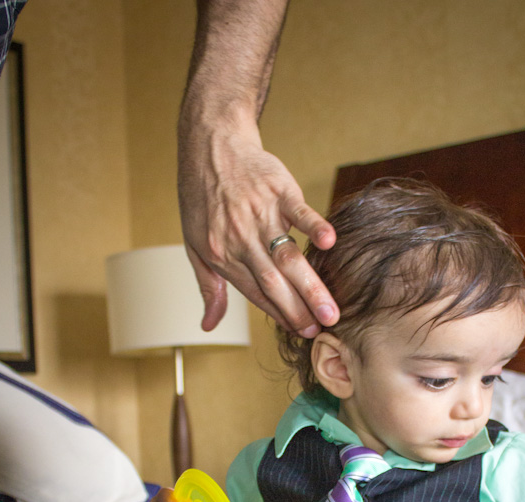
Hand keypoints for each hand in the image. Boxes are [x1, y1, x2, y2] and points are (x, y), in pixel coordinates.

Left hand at [178, 121, 338, 337]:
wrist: (209, 145)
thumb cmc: (202, 198)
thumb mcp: (194, 246)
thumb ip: (209, 288)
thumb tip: (209, 325)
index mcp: (222, 256)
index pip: (256, 294)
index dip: (281, 315)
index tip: (304, 333)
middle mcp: (241, 239)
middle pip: (274, 282)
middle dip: (299, 310)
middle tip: (323, 330)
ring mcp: (260, 213)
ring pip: (288, 256)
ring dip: (310, 286)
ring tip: (331, 310)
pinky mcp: (278, 190)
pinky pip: (298, 210)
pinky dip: (313, 225)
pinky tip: (329, 243)